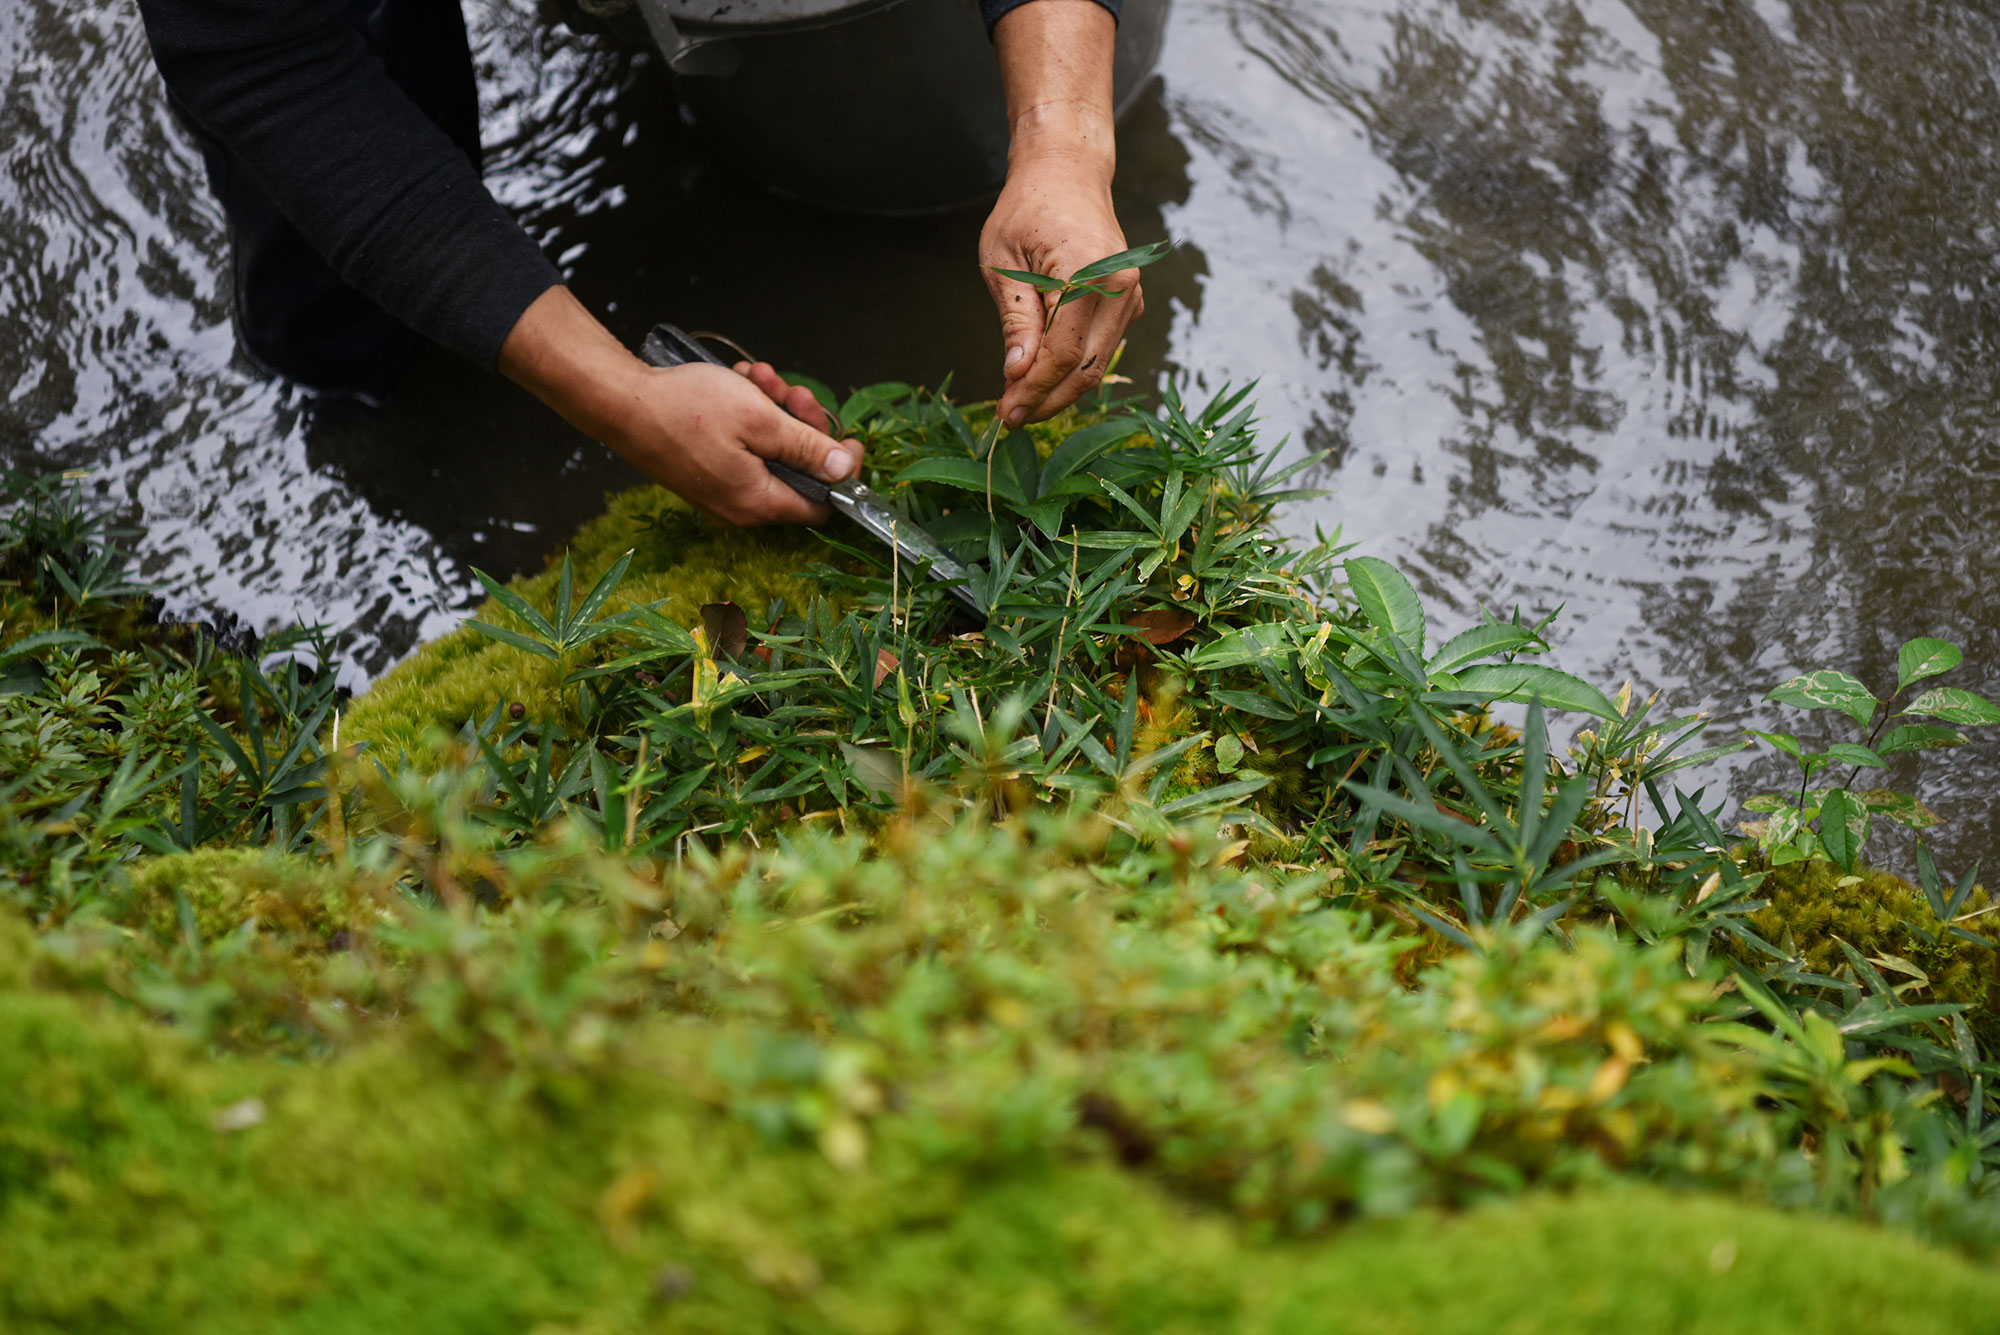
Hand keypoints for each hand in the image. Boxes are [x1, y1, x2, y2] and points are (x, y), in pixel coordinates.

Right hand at [497, 287, 860, 526]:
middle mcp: (740, 506)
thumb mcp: (761, 420)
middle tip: (793, 390)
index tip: (846, 437)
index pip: (822, 505)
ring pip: (769, 453)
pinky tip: (739, 384)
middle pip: (796, 472)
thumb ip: (807, 448)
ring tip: (760, 376)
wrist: (620, 402)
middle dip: (802, 425)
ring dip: (774, 411)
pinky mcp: (705, 472)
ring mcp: (720, 490)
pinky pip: (743, 448)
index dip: (841, 471)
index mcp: (757, 503)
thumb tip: (844, 471)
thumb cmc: (687, 409)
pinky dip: (748, 416)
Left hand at [981, 160, 1143, 425]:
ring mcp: (1131, 296)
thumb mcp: (1003, 262)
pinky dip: (1074, 368)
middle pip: (1086, 368)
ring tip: (1021, 404)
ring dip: (1060, 390)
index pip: (1061, 354)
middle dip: (1047, 400)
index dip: (1032, 390)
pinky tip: (1042, 378)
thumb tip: (1018, 374)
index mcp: (1086, 272)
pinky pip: (1102, 348)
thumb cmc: (1027, 209)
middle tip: (1010, 419)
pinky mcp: (1130, 303)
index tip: (1004, 414)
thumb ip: (1016, 321)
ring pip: (1097, 364)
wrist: (1068, 173)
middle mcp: (1120, 287)